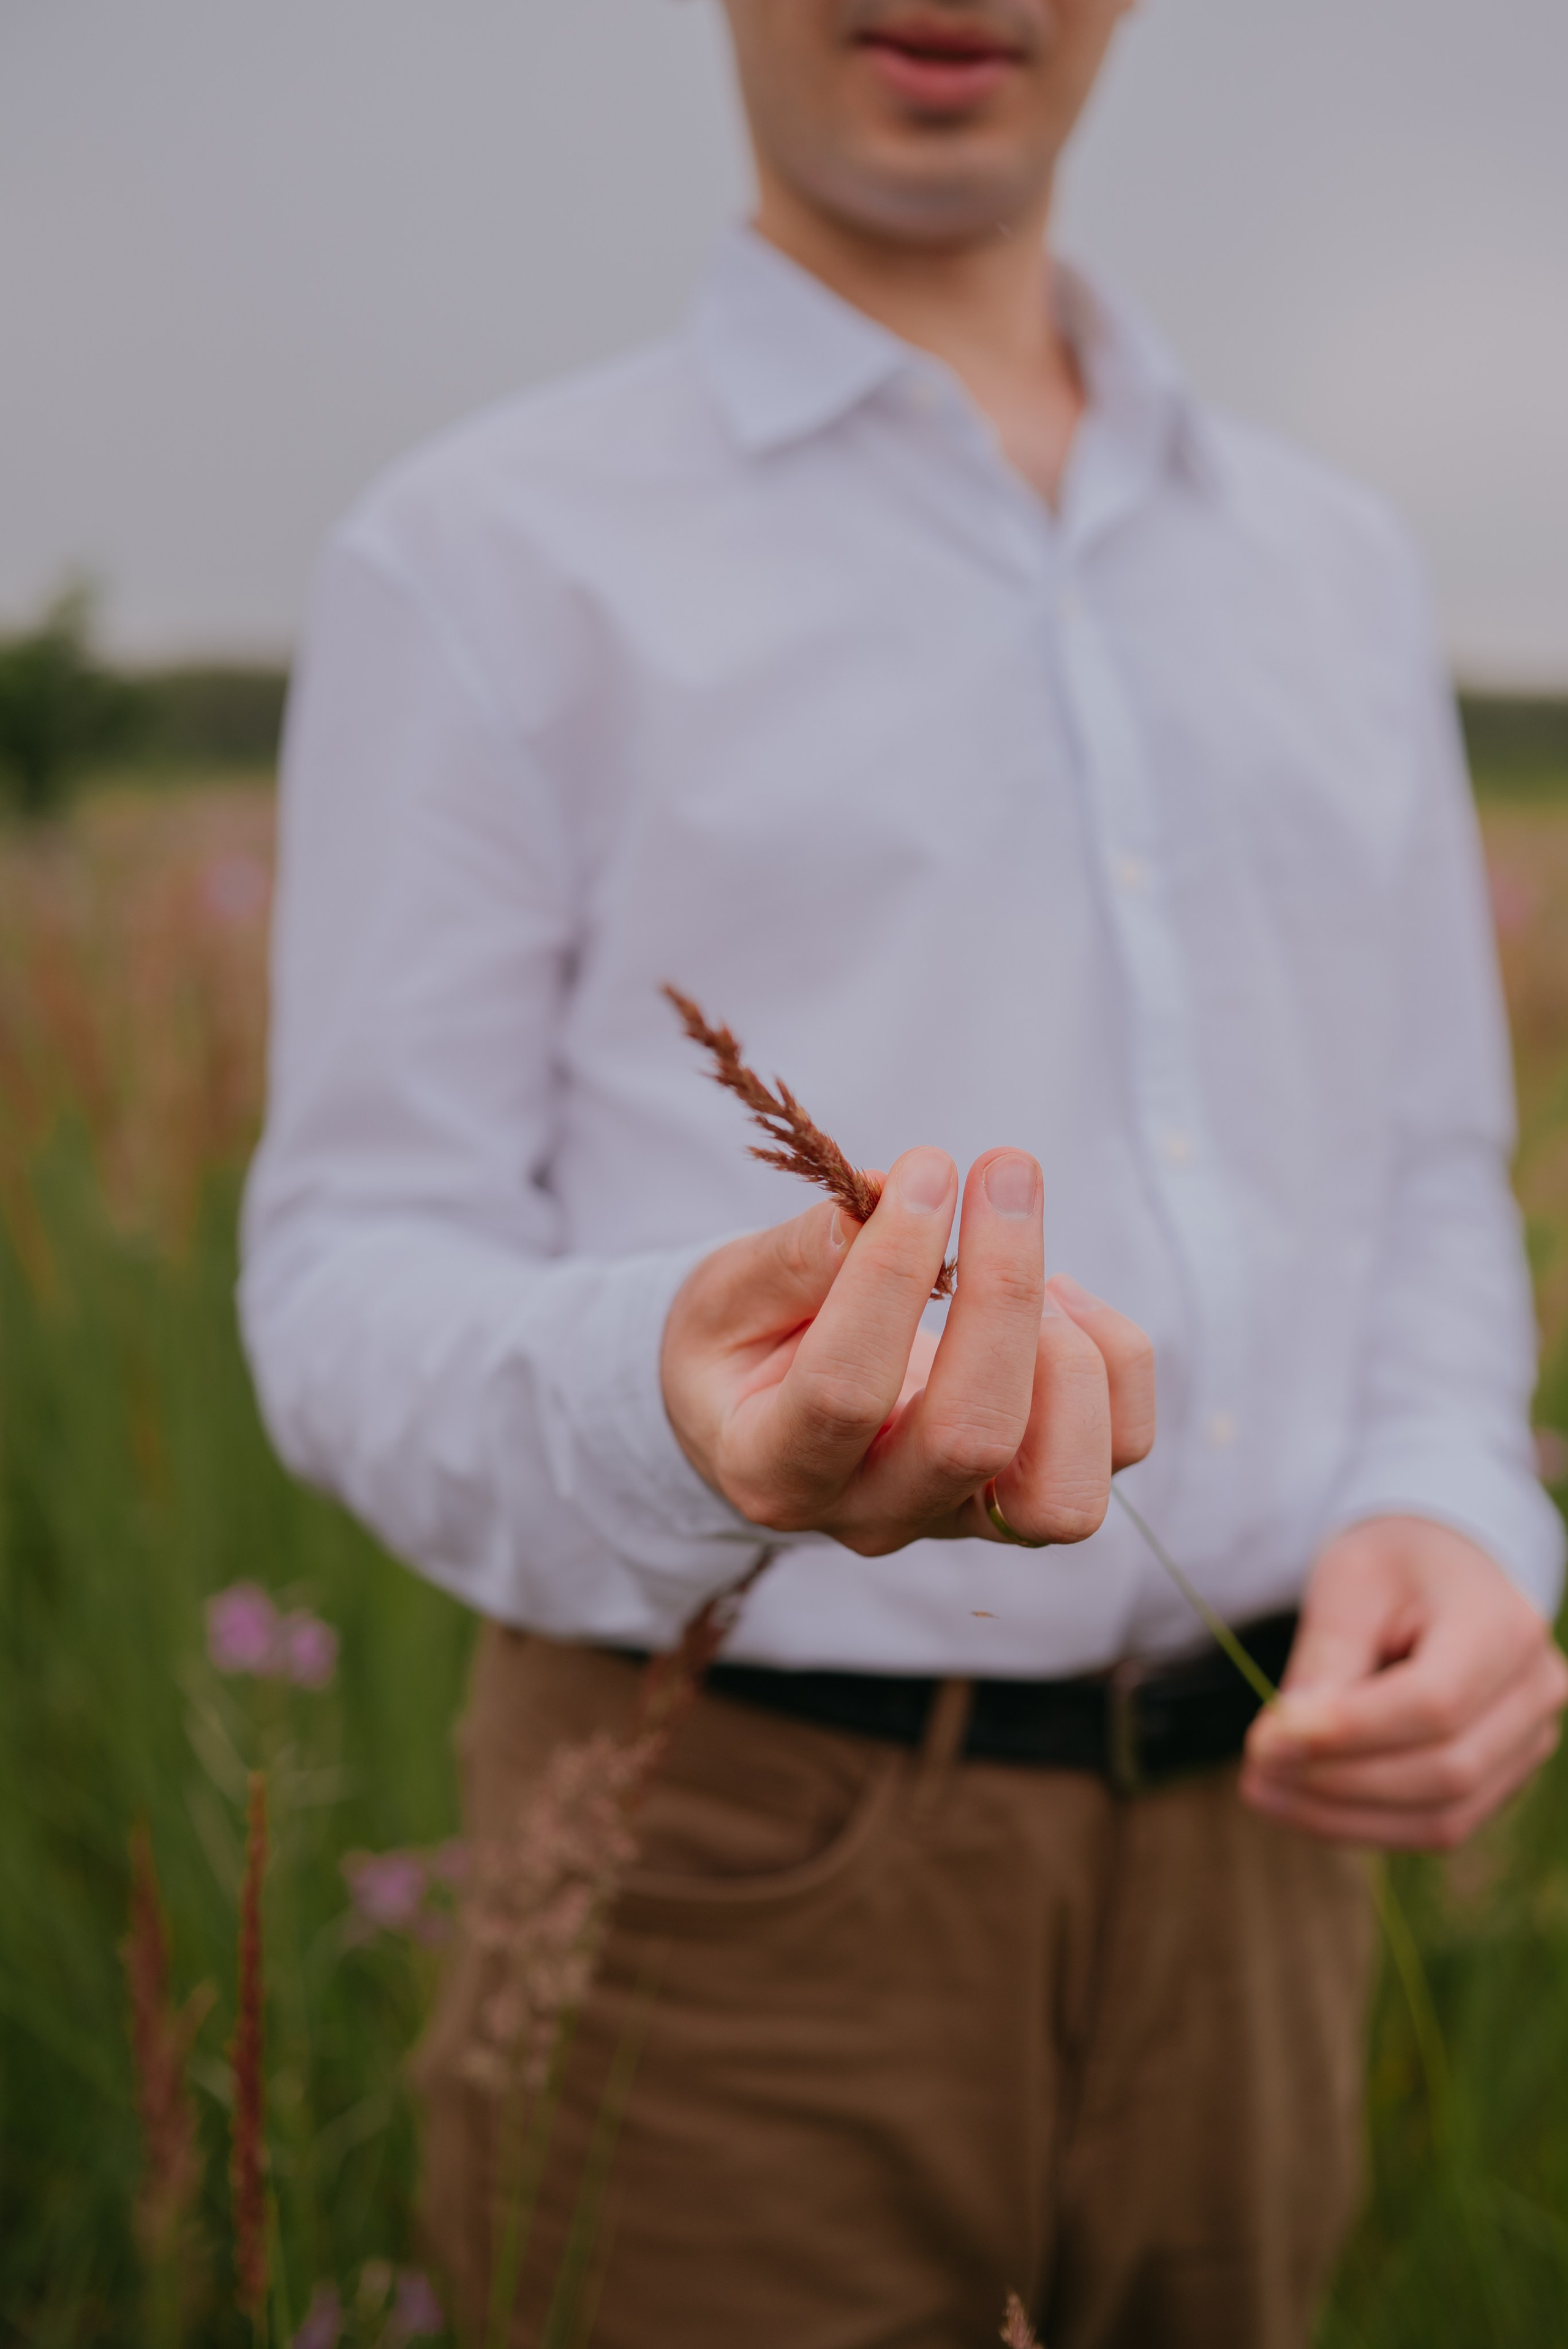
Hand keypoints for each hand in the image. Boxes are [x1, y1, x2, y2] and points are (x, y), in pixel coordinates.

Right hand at [661, 1145, 1154, 1555]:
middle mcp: (872, 1513)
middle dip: (1003, 1290)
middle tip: (1002, 1170)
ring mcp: (959, 1518)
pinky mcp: (1026, 1496)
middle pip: (971, 1439)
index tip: (925, 1169)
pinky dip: (1114, 1362)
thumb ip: (790, 1257)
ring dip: (1068, 1355)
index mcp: (772, 1468)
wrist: (766, 1416)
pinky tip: (1061, 1297)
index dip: (893, 1274)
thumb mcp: (723, 1294)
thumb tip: (883, 1199)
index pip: (845, 1392)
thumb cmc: (741, 1345)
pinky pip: (1118, 1449)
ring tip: (1036, 1268)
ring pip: (1063, 1492)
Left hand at [1242, 1515, 1567, 1848]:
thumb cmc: (1393, 1566)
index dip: (1348, 1732)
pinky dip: (1365, 1825)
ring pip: (1443, 1816)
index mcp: (1504, 1625)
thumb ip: (1326, 1659)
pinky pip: (1437, 1825)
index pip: (1433, 1703)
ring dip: (1344, 1817)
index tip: (1266, 1740)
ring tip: (1265, 1791)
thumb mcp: (1349, 1582)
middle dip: (1338, 1782)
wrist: (1444, 1568)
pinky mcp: (1503, 1778)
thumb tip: (1284, 1743)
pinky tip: (1304, 1804)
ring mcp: (1529, 1742)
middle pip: (1445, 1769)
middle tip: (1254, 1772)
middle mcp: (1535, 1691)